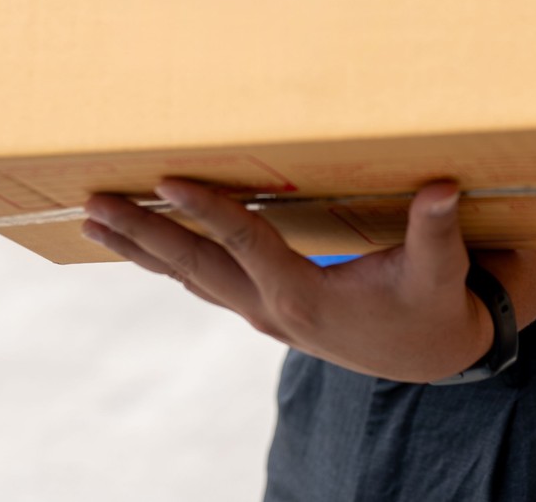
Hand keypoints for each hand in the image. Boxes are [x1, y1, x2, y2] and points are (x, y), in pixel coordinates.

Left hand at [82, 179, 491, 383]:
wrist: (429, 355)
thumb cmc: (432, 305)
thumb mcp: (439, 272)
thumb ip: (435, 229)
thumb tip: (443, 188)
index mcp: (304, 298)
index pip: (245, 244)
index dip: (208, 209)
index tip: (166, 180)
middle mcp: (271, 309)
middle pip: (194, 265)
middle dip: (142, 233)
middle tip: (92, 204)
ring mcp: (260, 313)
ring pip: (189, 275)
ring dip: (141, 248)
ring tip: (92, 221)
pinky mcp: (261, 309)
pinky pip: (202, 281)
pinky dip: (166, 260)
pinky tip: (139, 242)